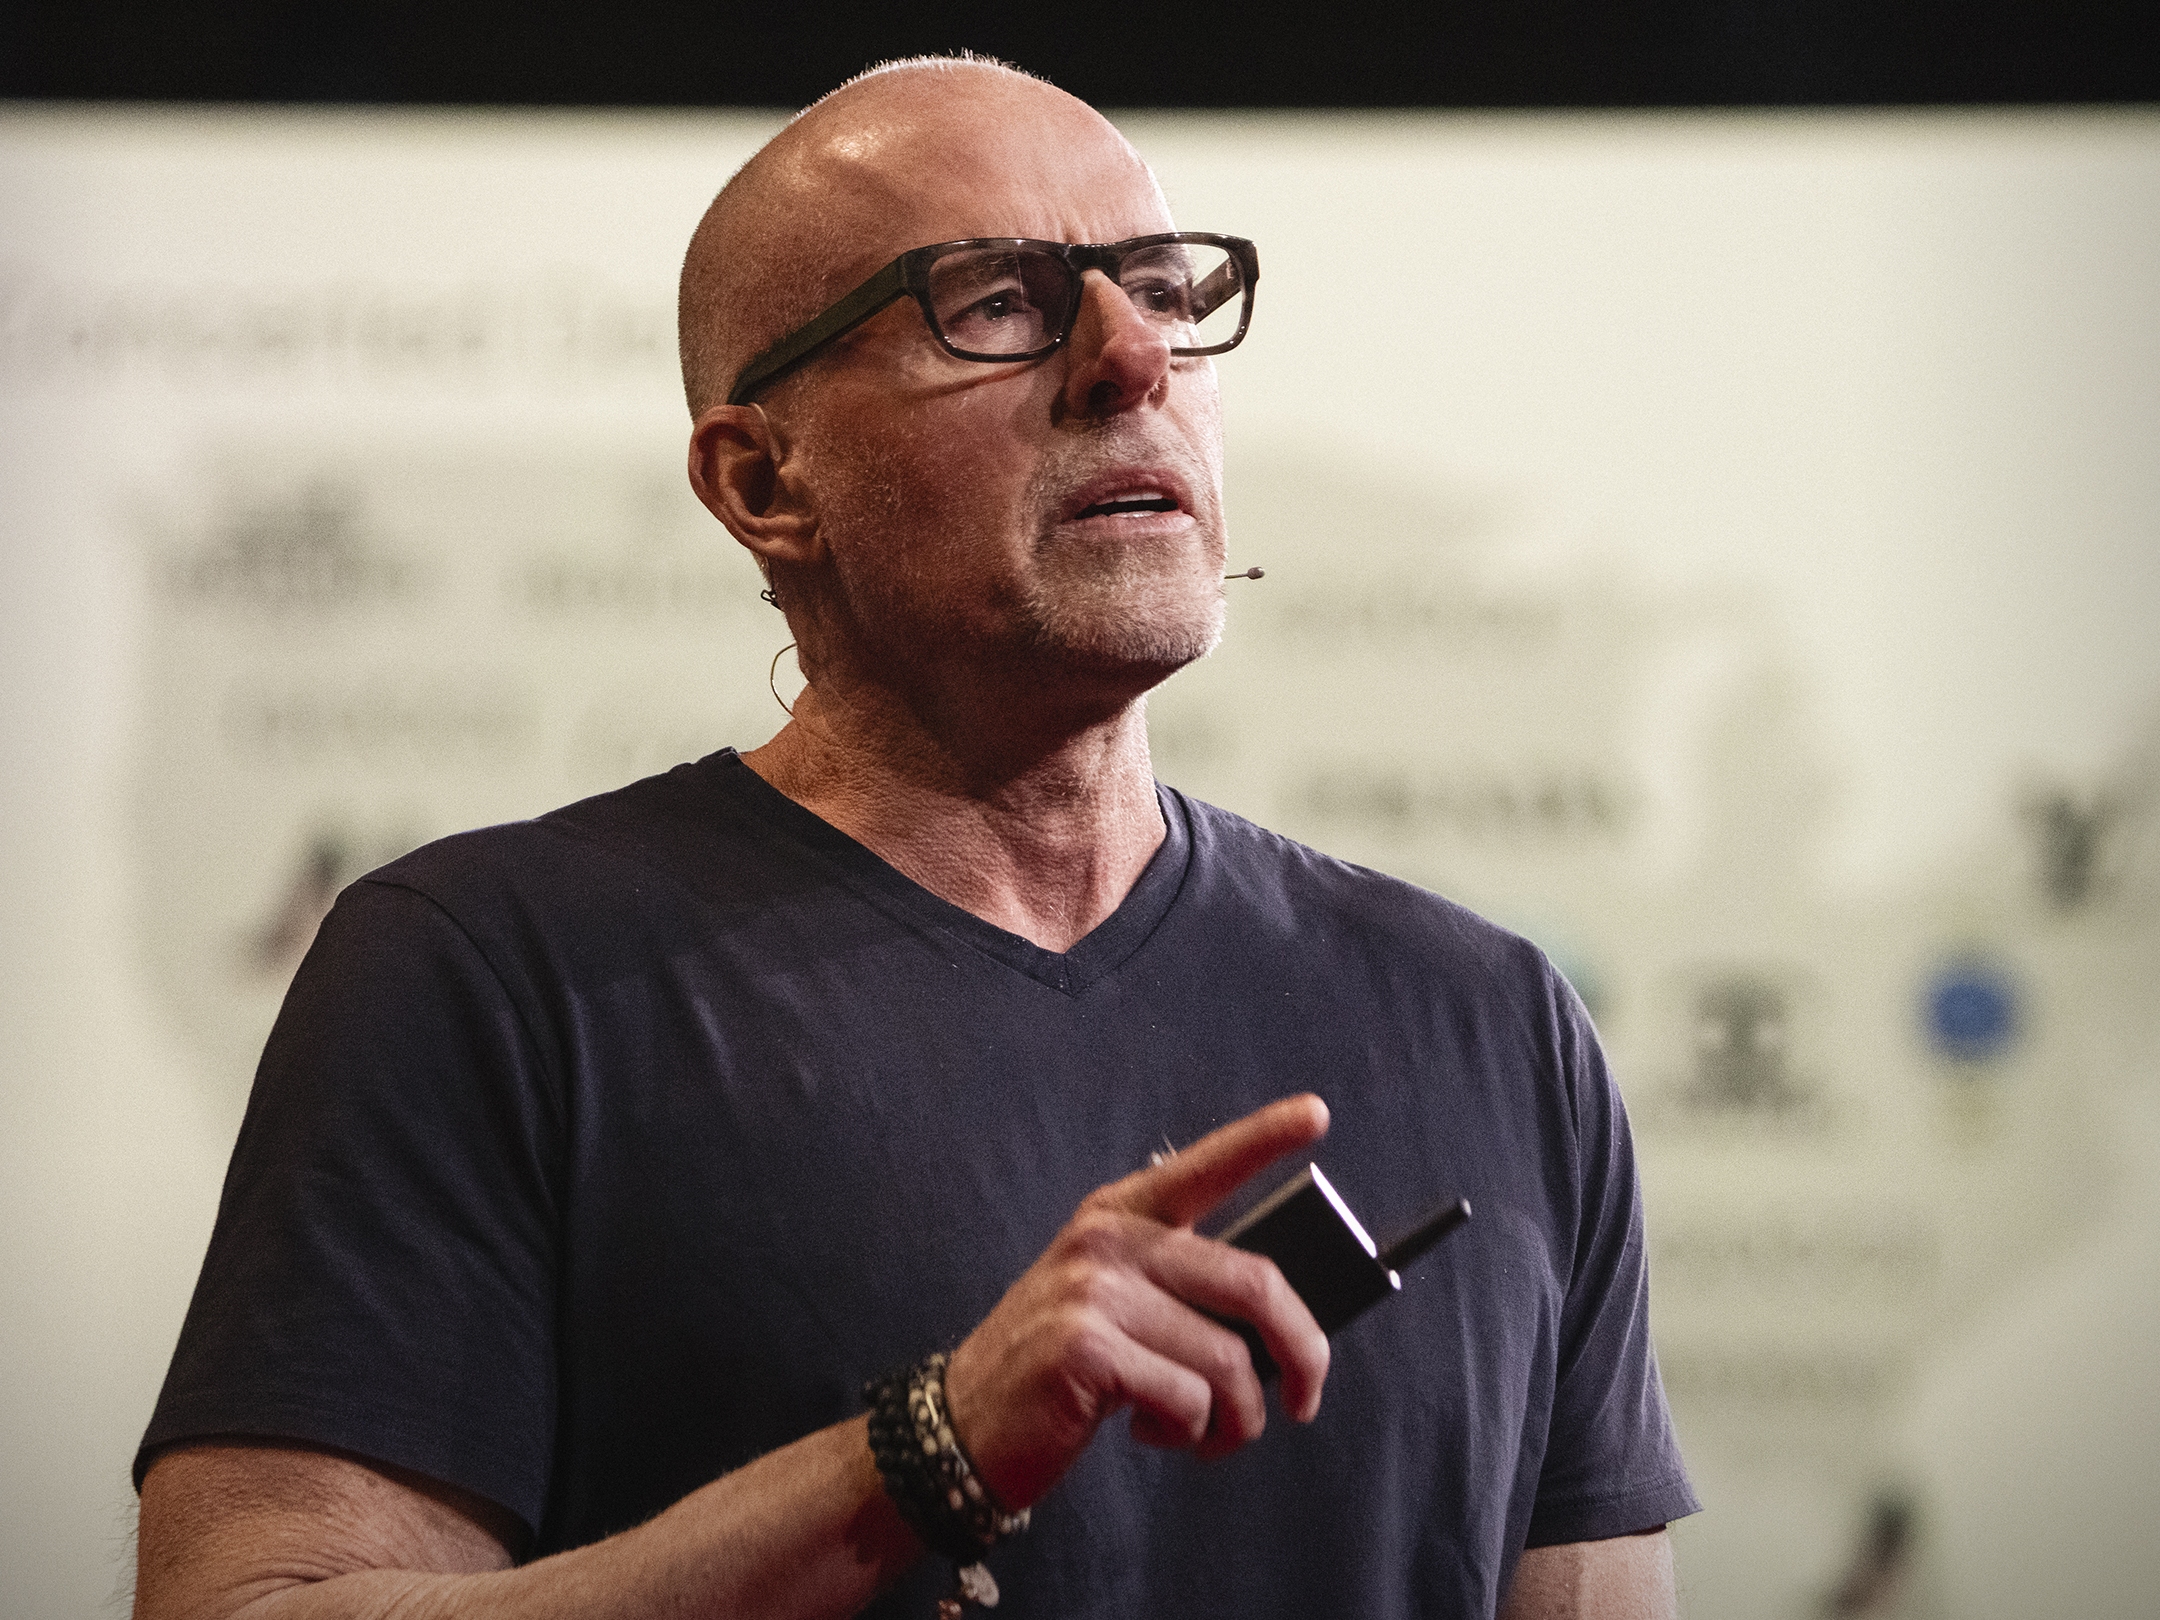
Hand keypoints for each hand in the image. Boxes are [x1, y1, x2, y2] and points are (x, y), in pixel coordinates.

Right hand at [942, 1094, 1331, 1512]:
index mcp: (1119, 1217)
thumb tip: (1284, 1329)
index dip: (1263, 1137)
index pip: (1203, 1166)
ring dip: (1237, 1418)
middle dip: (1302, 1350)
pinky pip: (1191, 1401)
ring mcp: (1093, 1292)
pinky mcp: (1087, 1349)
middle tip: (1306, 1398)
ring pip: (1228, 1360)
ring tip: (1205, 1432)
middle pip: (1253, 1283)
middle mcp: (1108, 1241)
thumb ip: (1183, 1294)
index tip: (1316, 1114)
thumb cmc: (1062, 1372)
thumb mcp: (1114, 1305)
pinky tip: (1153, 1432)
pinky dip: (1192, 1435)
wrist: (963, 1429)